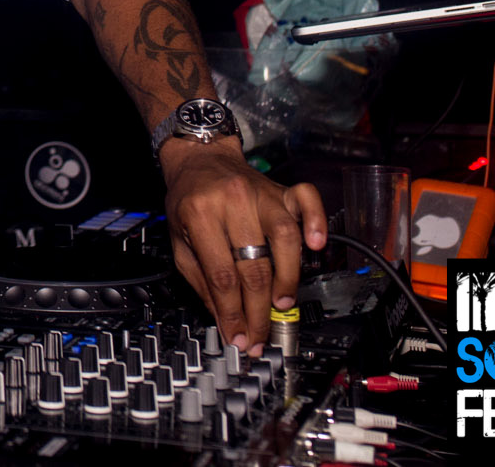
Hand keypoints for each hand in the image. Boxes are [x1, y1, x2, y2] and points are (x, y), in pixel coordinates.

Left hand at [161, 140, 324, 352]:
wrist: (198, 157)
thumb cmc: (188, 199)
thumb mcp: (179, 239)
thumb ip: (200, 280)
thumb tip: (225, 319)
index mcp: (199, 214)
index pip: (221, 275)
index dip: (232, 313)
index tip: (238, 337)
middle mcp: (232, 202)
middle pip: (253, 265)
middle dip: (259, 309)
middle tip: (260, 334)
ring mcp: (260, 193)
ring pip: (284, 238)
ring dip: (287, 277)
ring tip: (282, 304)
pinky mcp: (281, 189)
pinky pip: (306, 201)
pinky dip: (316, 222)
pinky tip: (316, 245)